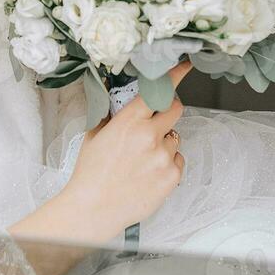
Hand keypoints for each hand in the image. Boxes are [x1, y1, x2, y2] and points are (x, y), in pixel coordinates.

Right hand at [57, 60, 192, 239]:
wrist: (94, 208)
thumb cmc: (90, 174)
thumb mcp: (95, 135)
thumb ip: (112, 115)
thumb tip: (119, 100)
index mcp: (129, 121)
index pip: (157, 91)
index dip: (173, 76)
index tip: (184, 66)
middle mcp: (150, 136)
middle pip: (175, 110)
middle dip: (168, 112)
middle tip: (155, 123)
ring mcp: (163, 157)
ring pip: (175, 138)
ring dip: (164, 143)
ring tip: (144, 159)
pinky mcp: (171, 177)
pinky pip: (179, 160)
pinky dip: (169, 163)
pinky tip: (150, 172)